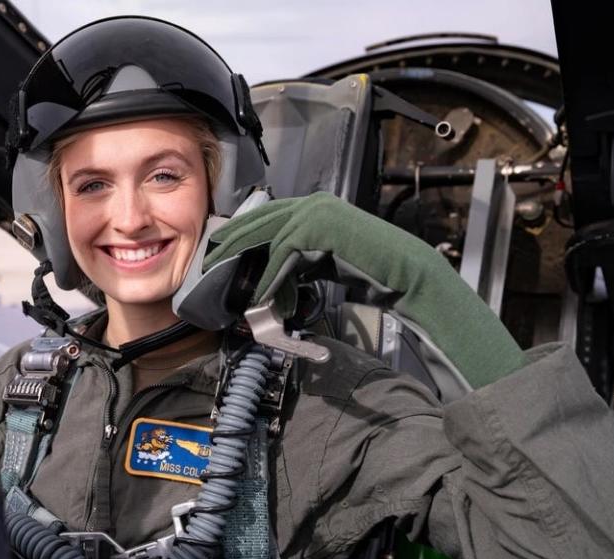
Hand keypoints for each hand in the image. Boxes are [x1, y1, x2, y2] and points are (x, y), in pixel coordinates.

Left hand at [203, 192, 524, 388]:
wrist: (405, 272)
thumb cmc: (366, 269)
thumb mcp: (322, 259)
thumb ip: (296, 258)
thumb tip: (268, 272)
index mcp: (311, 206)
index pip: (263, 216)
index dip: (238, 234)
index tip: (218, 253)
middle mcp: (311, 203)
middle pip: (256, 222)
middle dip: (230, 246)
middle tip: (209, 267)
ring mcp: (316, 213)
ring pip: (266, 238)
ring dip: (247, 268)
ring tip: (231, 288)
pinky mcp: (319, 230)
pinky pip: (282, 256)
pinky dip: (270, 279)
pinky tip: (262, 298)